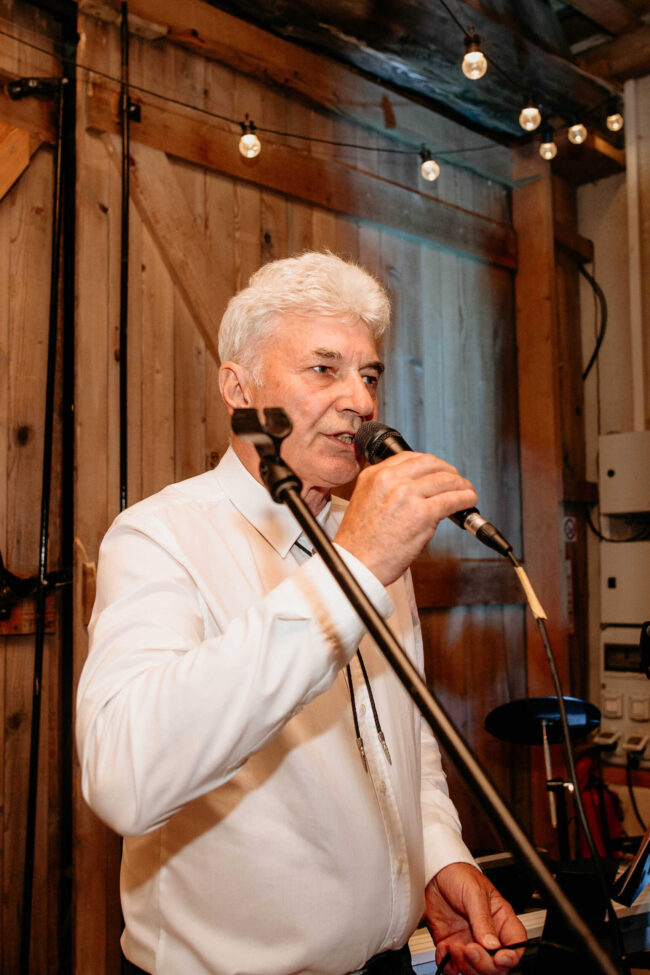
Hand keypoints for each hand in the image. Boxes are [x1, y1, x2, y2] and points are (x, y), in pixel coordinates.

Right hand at [334, 452, 476, 585]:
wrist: (356, 564)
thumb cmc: (359, 542)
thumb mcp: (365, 501)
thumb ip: (387, 489)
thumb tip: (418, 488)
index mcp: (374, 475)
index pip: (410, 457)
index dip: (430, 463)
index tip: (438, 471)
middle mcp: (389, 480)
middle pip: (431, 463)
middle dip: (448, 471)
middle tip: (456, 481)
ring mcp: (406, 494)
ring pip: (445, 479)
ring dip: (461, 485)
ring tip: (467, 492)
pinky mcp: (422, 513)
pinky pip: (453, 499)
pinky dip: (466, 498)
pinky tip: (469, 501)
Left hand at [425, 862, 526, 974]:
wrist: (432, 873)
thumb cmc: (459, 875)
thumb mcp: (474, 893)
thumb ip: (482, 919)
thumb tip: (491, 945)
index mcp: (501, 921)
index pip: (516, 946)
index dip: (511, 957)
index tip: (499, 957)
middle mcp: (488, 936)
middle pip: (496, 966)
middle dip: (484, 964)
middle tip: (470, 949)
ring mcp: (470, 943)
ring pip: (476, 971)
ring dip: (465, 965)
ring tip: (454, 947)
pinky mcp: (452, 947)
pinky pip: (453, 968)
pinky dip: (448, 965)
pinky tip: (444, 949)